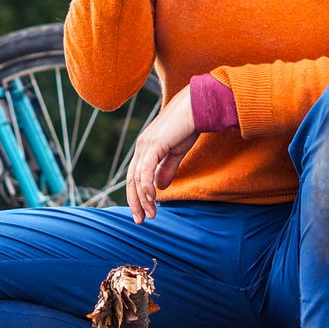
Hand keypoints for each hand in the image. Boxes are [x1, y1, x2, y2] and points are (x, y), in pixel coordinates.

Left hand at [126, 85, 200, 223]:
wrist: (196, 107)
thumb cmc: (188, 126)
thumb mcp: (176, 152)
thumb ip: (167, 169)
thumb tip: (159, 187)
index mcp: (145, 149)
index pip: (134, 176)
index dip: (136, 196)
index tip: (142, 213)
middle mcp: (141, 147)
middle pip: (131, 179)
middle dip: (135, 202)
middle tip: (141, 220)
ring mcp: (146, 145)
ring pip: (137, 177)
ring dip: (143, 198)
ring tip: (150, 214)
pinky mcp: (154, 144)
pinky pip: (146, 168)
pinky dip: (146, 184)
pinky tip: (151, 197)